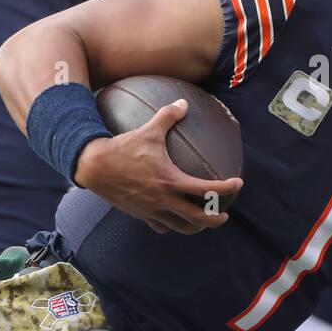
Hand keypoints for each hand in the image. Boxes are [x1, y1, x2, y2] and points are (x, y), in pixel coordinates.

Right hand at [74, 99, 242, 234]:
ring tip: (203, 221)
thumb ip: (168, 116)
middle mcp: (163, 200)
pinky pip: (161, 226)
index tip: (237, 184)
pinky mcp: (140, 215)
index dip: (225, 188)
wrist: (94, 166)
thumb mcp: (149, 130)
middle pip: (197, 219)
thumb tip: (184, 103)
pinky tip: (175, 219)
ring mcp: (151, 211)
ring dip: (195, 227)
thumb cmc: (123, 147)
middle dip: (215, 219)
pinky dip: (172, 225)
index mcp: (170, 181)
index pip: (206, 190)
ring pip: (180, 227)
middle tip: (224, 214)